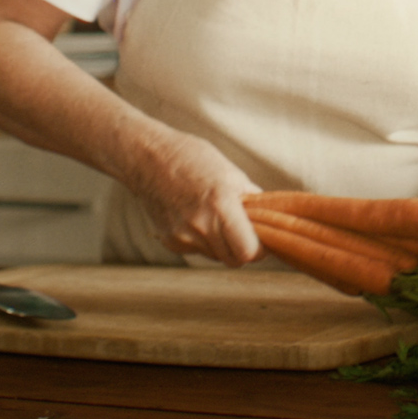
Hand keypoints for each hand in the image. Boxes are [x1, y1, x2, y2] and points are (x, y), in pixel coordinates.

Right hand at [134, 132, 263, 266]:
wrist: (147, 158)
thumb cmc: (192, 158)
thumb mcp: (230, 173)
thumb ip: (251, 200)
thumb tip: (270, 218)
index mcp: (221, 205)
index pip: (248, 251)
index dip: (259, 249)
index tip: (261, 239)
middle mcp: (201, 226)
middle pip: (233, 260)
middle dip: (242, 249)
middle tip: (243, 231)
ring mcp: (183, 236)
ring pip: (215, 256)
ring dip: (221, 244)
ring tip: (215, 217)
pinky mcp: (170, 241)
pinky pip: (197, 250)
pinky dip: (202, 240)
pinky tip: (195, 217)